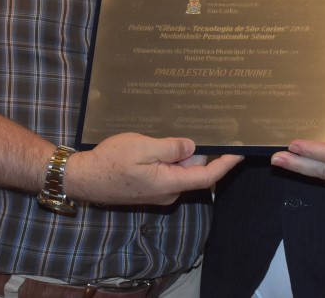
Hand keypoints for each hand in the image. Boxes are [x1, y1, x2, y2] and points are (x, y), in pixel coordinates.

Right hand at [66, 133, 242, 204]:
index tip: (240, 151)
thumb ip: (169, 148)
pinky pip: (170, 172)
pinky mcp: (150, 187)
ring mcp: (159, 191)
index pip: (207, 176)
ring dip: (191, 155)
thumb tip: (192, 146)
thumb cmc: (110, 162)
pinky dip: (177, 158)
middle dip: (210, 155)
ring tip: (199, 132)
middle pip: (197, 173)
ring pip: (183, 171)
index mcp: (169, 183)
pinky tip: (175, 142)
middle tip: (221, 132)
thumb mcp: (141, 148)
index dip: (226, 164)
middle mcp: (168, 191)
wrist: (84, 178)